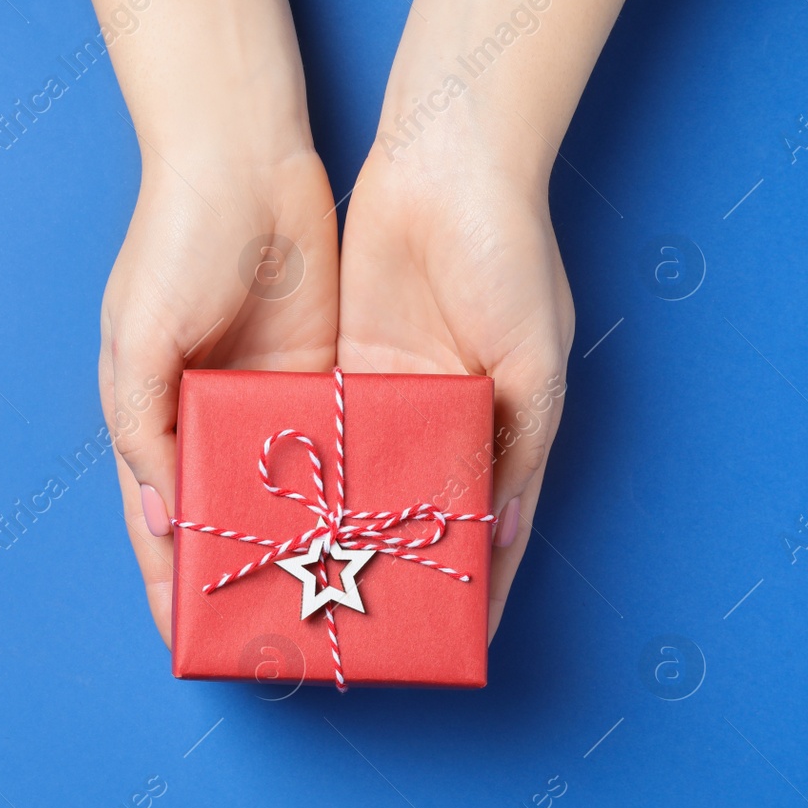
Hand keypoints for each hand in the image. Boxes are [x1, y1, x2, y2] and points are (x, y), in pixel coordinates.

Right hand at [100, 145, 338, 646]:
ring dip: (301, 547)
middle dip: (241, 580)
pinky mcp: (322, 379)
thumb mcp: (137, 342)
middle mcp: (208, 423)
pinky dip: (345, 495)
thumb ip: (146, 432)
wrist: (245, 161)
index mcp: (151, 420)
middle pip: (226, 524)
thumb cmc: (173, 244)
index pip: (159, 524)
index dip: (171, 583)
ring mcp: (266, 405)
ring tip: (330, 604)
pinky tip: (368, 536)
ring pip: (284, 499)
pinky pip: (334, 452)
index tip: (188, 642)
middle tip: (270, 642)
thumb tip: (162, 520)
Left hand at [338, 137, 573, 640]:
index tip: (456, 644)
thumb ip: (517, 448)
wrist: (446, 162)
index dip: (474, 585)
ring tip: (305, 594)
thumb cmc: (510, 255)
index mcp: (501, 427)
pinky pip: (320, 437)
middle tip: (361, 632)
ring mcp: (389, 397)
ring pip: (359, 488)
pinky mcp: (341, 365)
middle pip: (414, 518)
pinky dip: (301, 479)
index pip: (487, 529)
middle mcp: (442, 423)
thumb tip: (502, 534)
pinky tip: (274, 524)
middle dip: (392, 571)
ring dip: (336, 537)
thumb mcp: (534, 359)